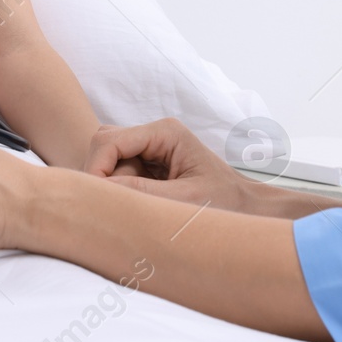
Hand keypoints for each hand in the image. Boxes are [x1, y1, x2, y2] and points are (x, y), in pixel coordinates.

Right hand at [84, 119, 252, 211]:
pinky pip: (118, 172)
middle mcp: (154, 134)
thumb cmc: (224, 202)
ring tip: (140, 203)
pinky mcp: (147, 164)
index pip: (109, 140)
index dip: (96, 168)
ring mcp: (149, 147)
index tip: (97, 199)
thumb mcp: (184, 201)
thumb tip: (101, 192)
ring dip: (113, 183)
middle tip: (117, 205)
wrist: (246, 208)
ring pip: (108, 159)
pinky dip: (121, 188)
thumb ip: (142, 193)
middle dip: (103, 175)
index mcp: (165, 132)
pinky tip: (141, 203)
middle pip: (104, 145)